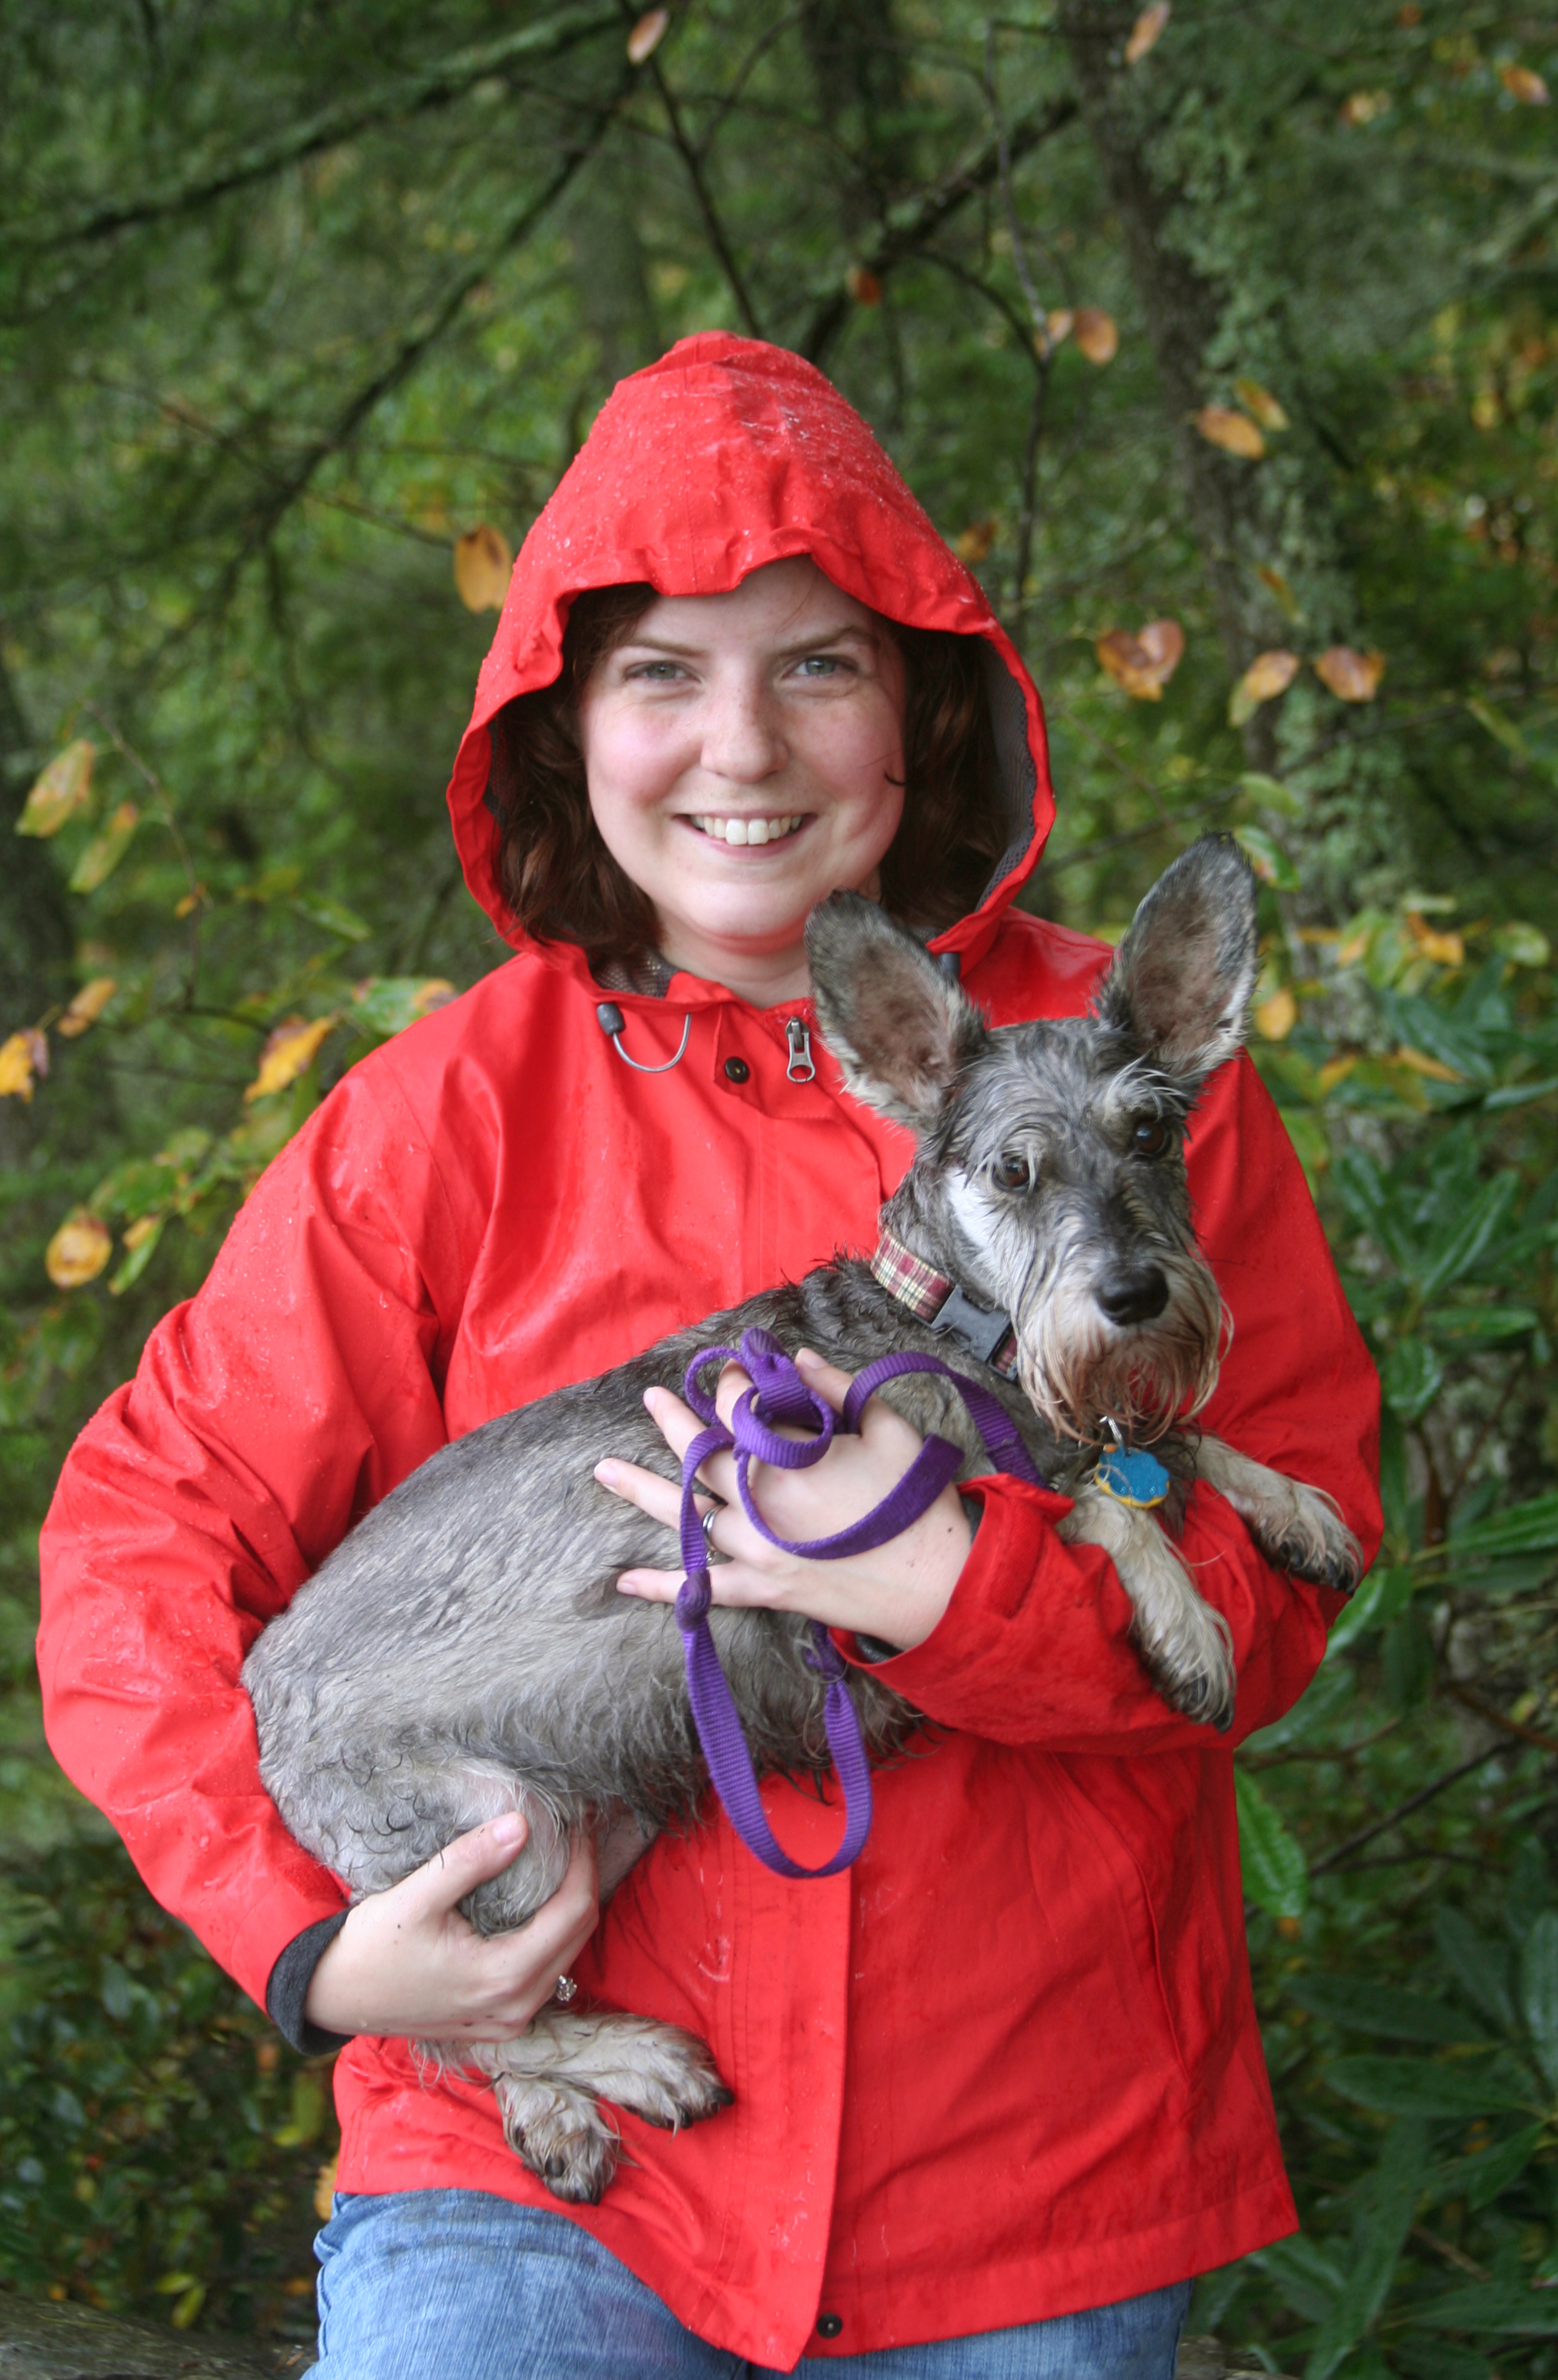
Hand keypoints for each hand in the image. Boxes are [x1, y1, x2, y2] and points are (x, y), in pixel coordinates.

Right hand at [303, 1814, 598, 2042]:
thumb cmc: (370, 1948)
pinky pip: (545, 1976)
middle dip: (583, 1881)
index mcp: (503, 1976)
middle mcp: (515, 2006)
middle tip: (574, 1835)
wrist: (333, 1998)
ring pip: (566, 1957)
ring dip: (570, 1909)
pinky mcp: (497, 2023)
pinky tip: (539, 1906)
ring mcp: (508, 2020)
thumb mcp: (416, 1896)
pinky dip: (551, 1938)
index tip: (578, 1824)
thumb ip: (470, 1861)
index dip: (583, 1863)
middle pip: (578, 1935)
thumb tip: (522, 1823)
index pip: (573, 1912)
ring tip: (561, 1862)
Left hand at [594, 1347, 970, 1652]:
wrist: (937, 1581)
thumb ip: (835, 1389)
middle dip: (674, 1422)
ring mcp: (755, 1549)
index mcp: (786, 1455)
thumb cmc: (916, 1500)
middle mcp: (758, 1500)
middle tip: (651, 1399)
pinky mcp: (764, 1589)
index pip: (739, 1407)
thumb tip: (797, 1359)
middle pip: (700, 1452)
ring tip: (604, 1470)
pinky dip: (661, 1587)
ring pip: (687, 1514)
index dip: (732, 1381)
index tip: (733, 1368)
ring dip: (643, 1490)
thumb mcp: (884, 1427)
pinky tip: (623, 1581)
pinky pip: (703, 1589)